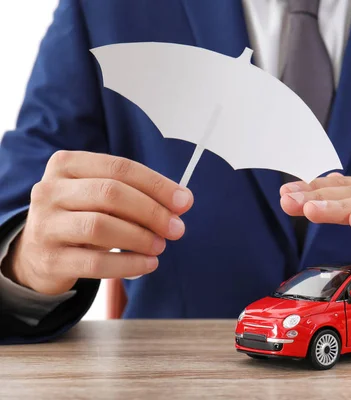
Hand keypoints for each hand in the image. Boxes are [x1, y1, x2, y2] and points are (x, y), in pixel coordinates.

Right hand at [2, 151, 193, 294]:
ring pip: (100, 226)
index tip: (185, 202)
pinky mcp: (49, 259)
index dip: (157, 184)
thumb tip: (183, 201)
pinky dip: (128, 264)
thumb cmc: (82, 217)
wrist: (38, 254)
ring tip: (160, 246)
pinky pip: (94, 262)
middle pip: (110, 193)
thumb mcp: (102, 198)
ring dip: (140, 237)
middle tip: (176, 228)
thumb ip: (139, 194)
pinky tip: (148, 264)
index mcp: (67, 165)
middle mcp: (50, 190)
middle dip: (151, 211)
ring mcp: (45, 225)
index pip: (120, 168)